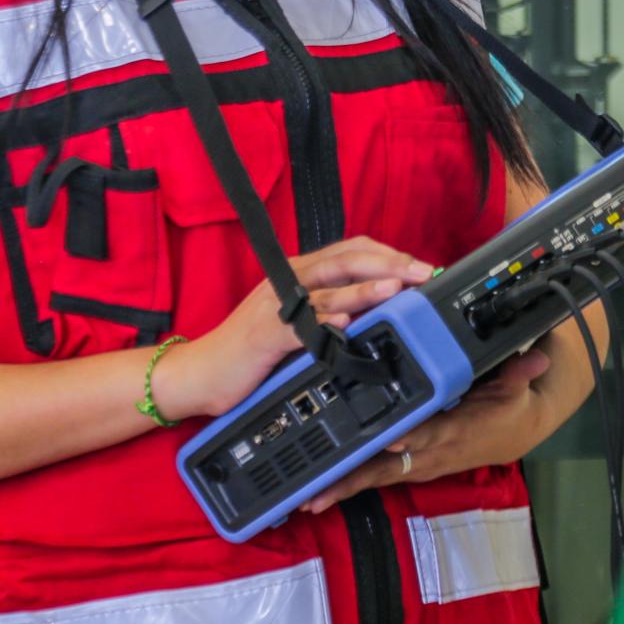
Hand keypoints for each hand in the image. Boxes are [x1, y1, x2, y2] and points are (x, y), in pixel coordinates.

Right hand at [152, 237, 434, 421]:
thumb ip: (331, 304)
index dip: (388, 253)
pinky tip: (345, 323)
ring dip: (365, 289)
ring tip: (396, 287)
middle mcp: (289, 281)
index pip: (351, 249)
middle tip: (422, 273)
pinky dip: (324, 322)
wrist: (200, 374)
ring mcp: (276, 306)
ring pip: (328, 289)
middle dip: (389, 264)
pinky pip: (300, 326)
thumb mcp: (296, 317)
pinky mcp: (265, 335)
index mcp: (299, 272)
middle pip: (346, 261)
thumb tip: (382, 302)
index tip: (420, 266)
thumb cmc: (251, 348)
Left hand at [299, 348, 552, 512]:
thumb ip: (518, 373)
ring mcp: (418, 463)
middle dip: (353, 480)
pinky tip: (319, 492)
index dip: (408, 439)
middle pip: (387, 467)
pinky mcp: (411, 466)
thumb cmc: (509, 407)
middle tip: (318, 491)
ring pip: (376, 477)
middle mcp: (430, 453)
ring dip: (343, 488)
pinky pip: (376, 477)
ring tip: (308, 499)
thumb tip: (536, 357)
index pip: (427, 434)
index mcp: (453, 430)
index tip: (387, 439)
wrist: (514, 434)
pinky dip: (348, 484)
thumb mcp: (516, 388)